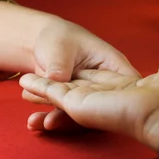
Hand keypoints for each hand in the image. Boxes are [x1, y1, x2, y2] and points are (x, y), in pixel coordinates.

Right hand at [19, 55, 158, 148]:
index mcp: (127, 91)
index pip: (99, 83)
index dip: (80, 77)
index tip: (63, 72)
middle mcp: (106, 99)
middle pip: (73, 92)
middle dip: (51, 92)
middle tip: (29, 87)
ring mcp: (92, 104)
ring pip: (60, 96)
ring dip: (41, 92)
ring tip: (22, 87)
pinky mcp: (81, 107)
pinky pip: (56, 95)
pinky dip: (40, 87)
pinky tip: (24, 82)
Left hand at [24, 17, 138, 132]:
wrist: (39, 40)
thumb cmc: (57, 36)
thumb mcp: (60, 48)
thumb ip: (60, 67)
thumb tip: (55, 82)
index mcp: (112, 65)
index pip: (125, 86)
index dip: (119, 102)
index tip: (95, 111)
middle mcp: (104, 84)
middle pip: (100, 106)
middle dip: (77, 117)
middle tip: (51, 120)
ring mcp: (88, 96)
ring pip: (79, 114)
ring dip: (58, 119)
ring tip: (35, 121)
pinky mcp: (73, 104)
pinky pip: (64, 113)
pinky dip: (48, 117)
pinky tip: (33, 121)